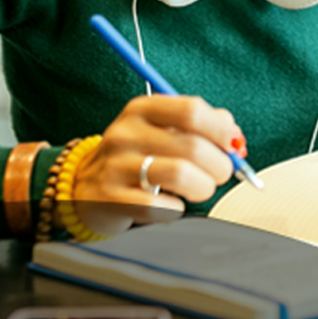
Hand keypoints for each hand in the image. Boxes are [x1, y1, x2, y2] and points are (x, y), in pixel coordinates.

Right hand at [71, 95, 243, 235]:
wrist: (82, 187)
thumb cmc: (135, 157)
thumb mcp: (162, 130)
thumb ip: (201, 126)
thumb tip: (235, 136)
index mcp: (142, 109)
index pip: (192, 110)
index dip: (221, 130)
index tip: (232, 145)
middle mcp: (126, 132)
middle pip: (193, 146)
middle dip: (220, 166)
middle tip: (220, 174)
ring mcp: (116, 166)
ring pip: (181, 175)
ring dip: (203, 187)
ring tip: (200, 189)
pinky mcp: (111, 199)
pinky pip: (162, 207)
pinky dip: (177, 209)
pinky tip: (170, 204)